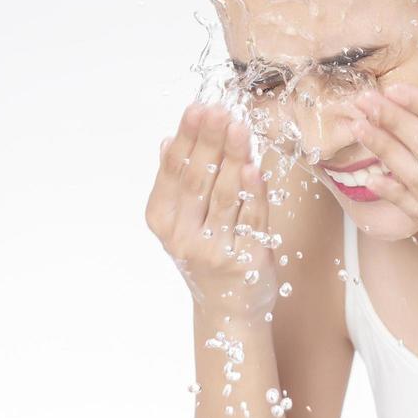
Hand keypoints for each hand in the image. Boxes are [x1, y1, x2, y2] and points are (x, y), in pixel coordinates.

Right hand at [145, 102, 278, 318]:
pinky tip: (254, 167)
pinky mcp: (246, 260)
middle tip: (217, 110)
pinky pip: (251, 219)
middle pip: (197, 180)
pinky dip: (252, 193)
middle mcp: (183, 238)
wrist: (228, 309)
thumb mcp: (182, 222)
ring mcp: (214, 251)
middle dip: (208, 141)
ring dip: (232, 157)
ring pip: (224, 195)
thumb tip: (169, 140)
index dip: (186, 138)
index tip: (197, 108)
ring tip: (238, 127)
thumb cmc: (207, 255)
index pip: (174, 171)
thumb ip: (176, 183)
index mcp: (163, 221)